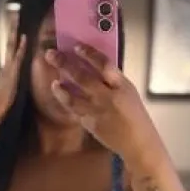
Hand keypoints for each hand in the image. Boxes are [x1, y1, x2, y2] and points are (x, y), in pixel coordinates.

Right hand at [0, 25, 26, 115]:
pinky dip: (20, 47)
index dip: (14, 40)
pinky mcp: (11, 72)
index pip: (11, 52)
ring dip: (14, 31)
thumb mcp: (7, 96)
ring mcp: (8, 68)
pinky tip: (23, 38)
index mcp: (6, 71)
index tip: (17, 28)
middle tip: (15, 13)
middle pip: (10, 43)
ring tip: (16, 16)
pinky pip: (17, 57)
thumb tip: (10, 91)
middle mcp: (6, 66)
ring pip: (11, 45)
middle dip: (12, 29)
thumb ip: (8, 89)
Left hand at [46, 44, 159, 168]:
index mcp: (121, 85)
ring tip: (54, 82)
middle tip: (51, 55)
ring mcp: (98, 112)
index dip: (88, 53)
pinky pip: (76, 112)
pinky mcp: (91, 125)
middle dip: (65, 64)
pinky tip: (61, 95)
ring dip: (61, 89)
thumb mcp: (129, 92)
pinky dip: (67, 103)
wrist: (138, 143)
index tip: (76, 47)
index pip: (103, 63)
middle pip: (83, 77)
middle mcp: (108, 97)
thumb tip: (93, 66)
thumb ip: (113, 81)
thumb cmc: (135, 117)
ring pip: (74, 98)